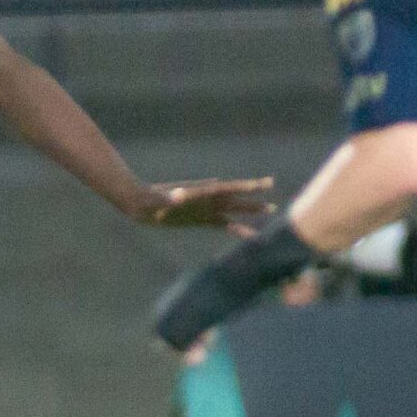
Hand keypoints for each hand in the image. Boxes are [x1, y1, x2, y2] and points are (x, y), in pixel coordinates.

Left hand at [131, 176, 275, 231]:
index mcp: (202, 191)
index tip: (266, 183)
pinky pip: (223, 224)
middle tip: (275, 205)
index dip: (248, 186)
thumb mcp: (160, 199)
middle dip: (255, 201)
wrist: (141, 204)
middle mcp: (208, 199)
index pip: (230, 188)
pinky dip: (237, 227)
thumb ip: (170, 198)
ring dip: (250, 211)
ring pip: (234, 210)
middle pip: (236, 199)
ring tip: (270, 211)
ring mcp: (206, 209)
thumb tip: (177, 196)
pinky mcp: (201, 219)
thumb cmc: (150, 200)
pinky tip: (249, 233)